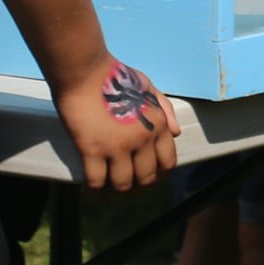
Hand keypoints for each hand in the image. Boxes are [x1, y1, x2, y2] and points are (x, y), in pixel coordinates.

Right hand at [52, 58, 179, 192]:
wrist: (87, 73)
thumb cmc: (117, 77)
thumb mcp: (150, 89)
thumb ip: (166, 110)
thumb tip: (176, 133)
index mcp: (159, 125)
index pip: (167, 161)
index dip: (159, 174)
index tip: (149, 177)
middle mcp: (143, 139)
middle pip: (147, 177)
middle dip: (139, 187)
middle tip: (129, 189)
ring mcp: (118, 146)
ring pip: (123, 184)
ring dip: (117, 191)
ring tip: (110, 192)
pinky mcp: (92, 150)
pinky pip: (97, 180)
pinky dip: (96, 189)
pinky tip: (93, 188)